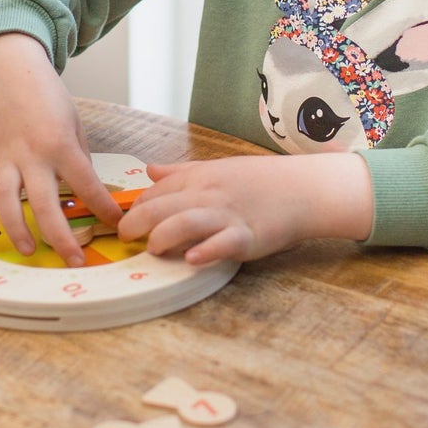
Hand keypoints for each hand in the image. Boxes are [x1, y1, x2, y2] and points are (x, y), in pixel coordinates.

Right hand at [0, 33, 121, 265]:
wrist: (9, 69)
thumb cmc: (47, 95)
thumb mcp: (73, 123)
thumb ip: (77, 158)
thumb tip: (85, 192)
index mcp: (60, 144)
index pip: (87, 185)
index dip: (104, 209)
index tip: (117, 226)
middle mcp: (31, 154)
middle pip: (44, 205)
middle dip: (61, 238)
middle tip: (73, 261)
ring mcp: (4, 157)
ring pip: (5, 203)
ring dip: (16, 230)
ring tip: (29, 250)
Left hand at [117, 153, 373, 265]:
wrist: (302, 188)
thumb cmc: (259, 181)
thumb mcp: (216, 168)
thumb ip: (180, 173)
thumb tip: (149, 169)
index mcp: (198, 178)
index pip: (155, 192)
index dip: (135, 208)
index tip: (125, 223)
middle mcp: (208, 195)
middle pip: (161, 207)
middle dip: (136, 224)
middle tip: (125, 238)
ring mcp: (227, 216)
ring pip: (184, 222)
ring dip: (162, 236)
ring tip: (152, 249)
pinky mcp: (247, 237)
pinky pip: (222, 243)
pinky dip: (205, 251)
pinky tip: (191, 259)